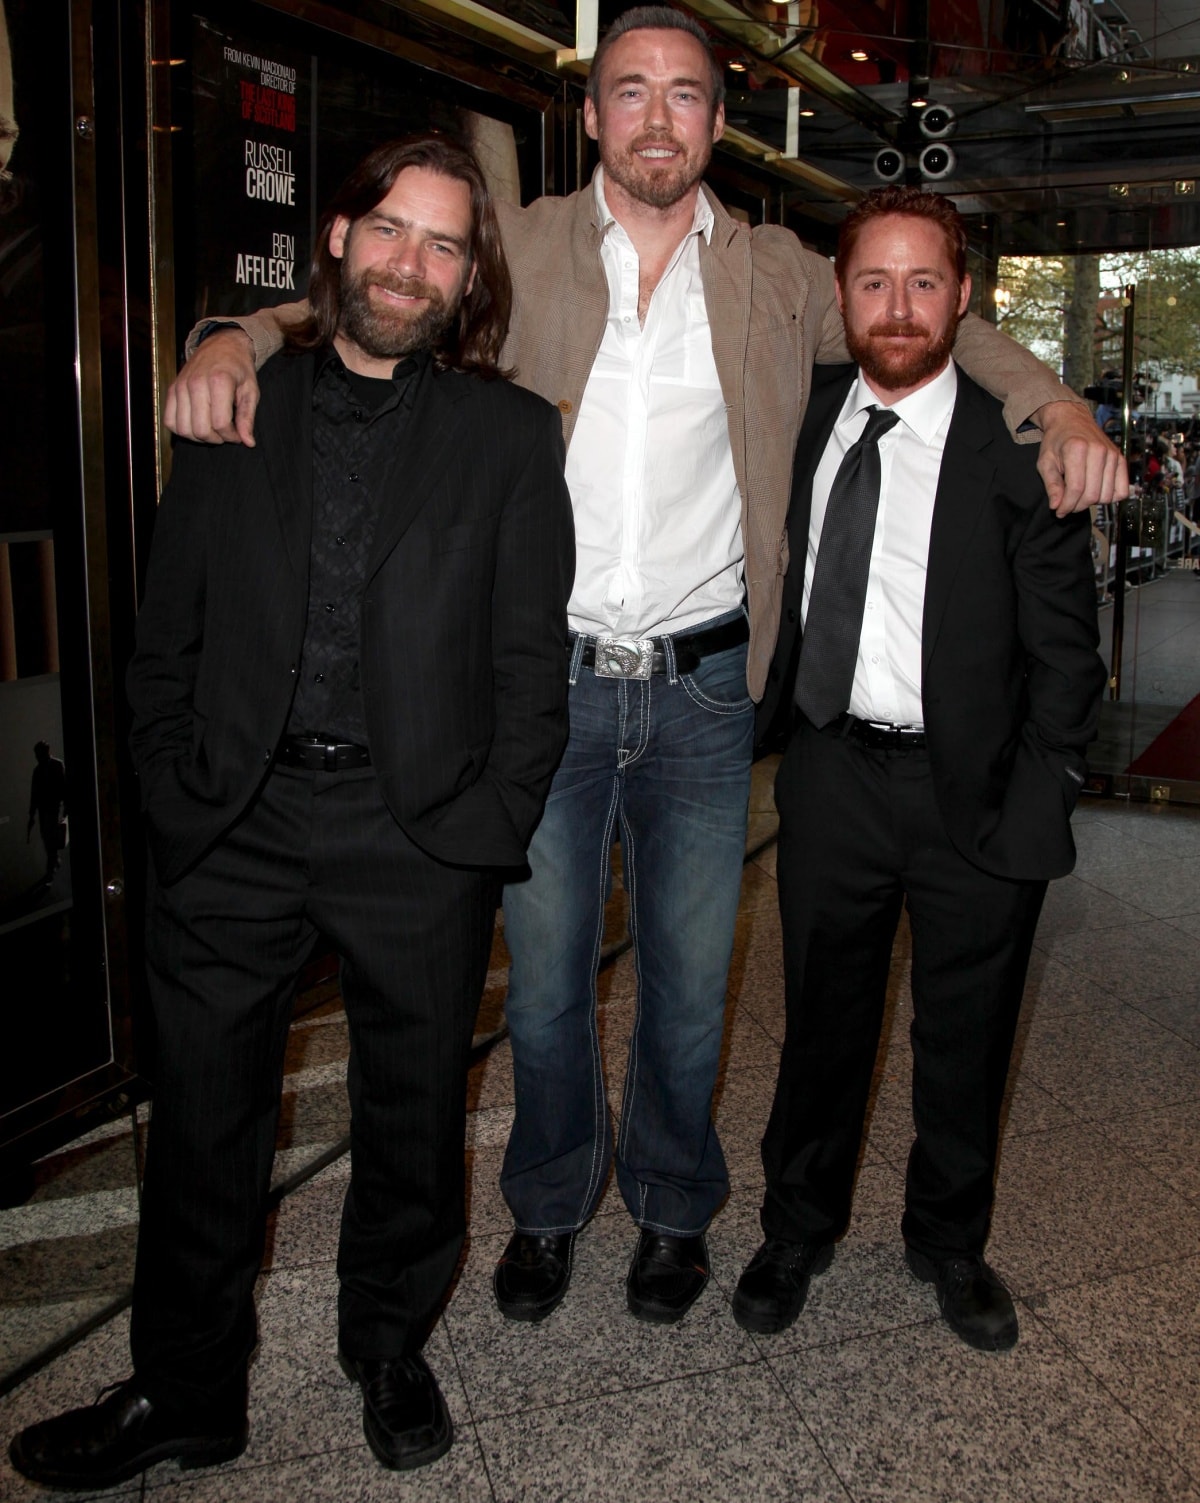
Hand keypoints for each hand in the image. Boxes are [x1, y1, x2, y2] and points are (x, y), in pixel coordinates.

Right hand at [164, 328, 259, 445]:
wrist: (222, 344)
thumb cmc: (238, 368)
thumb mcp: (251, 390)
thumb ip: (248, 417)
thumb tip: (248, 442)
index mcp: (219, 382)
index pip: (221, 423)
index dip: (231, 436)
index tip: (238, 434)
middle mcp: (196, 383)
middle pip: (201, 429)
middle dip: (216, 439)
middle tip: (225, 433)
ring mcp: (180, 386)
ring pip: (183, 429)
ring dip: (199, 437)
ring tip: (212, 430)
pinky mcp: (172, 389)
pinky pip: (169, 420)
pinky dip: (182, 429)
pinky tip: (196, 425)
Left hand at [1033, 401, 1128, 515]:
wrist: (1071, 419)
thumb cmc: (1057, 440)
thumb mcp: (1045, 461)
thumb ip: (1051, 484)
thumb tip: (1056, 506)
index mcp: (1077, 449)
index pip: (1076, 488)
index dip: (1067, 505)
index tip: (1059, 511)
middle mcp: (1098, 451)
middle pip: (1092, 494)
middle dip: (1077, 506)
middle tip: (1068, 504)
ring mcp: (1112, 455)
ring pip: (1107, 495)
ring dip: (1092, 503)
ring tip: (1080, 495)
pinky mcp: (1120, 459)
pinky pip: (1122, 490)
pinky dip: (1110, 497)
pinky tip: (1096, 491)